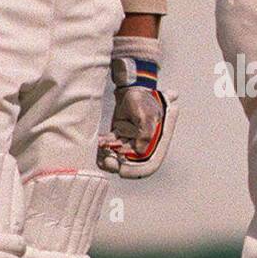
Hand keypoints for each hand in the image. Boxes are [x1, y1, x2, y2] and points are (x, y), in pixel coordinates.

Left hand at [97, 36, 176, 177]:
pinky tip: (101, 142)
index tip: (122, 170)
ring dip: (110, 156)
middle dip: (118, 164)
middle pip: (132, 163)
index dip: (135, 171)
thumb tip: (139, 151)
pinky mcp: (120, 133)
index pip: (148, 164)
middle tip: (108, 161)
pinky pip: (112, 144)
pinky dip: (105, 146)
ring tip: (102, 152)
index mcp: (156, 142)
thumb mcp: (147, 116)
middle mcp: (144, 143)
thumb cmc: (143, 99)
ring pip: (120, 155)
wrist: (133, 87)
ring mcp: (131, 139)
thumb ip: (146, 134)